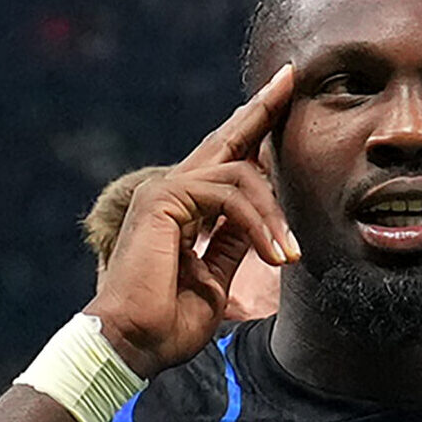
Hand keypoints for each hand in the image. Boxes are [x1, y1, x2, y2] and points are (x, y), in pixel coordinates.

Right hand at [84, 64, 301, 376]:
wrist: (131, 345)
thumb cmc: (166, 325)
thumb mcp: (214, 280)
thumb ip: (231, 244)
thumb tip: (258, 224)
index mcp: (182, 209)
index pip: (225, 160)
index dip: (253, 129)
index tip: (280, 97)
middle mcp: (171, 192)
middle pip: (228, 139)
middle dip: (263, 109)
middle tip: (290, 77)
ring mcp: (165, 191)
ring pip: (241, 175)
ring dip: (274, 217)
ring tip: (288, 256)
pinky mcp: (164, 199)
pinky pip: (228, 195)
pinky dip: (258, 224)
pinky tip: (273, 255)